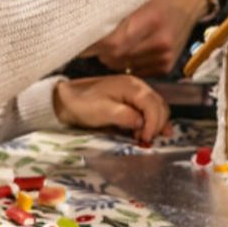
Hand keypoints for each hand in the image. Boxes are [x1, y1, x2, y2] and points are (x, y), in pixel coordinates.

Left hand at [53, 75, 167, 143]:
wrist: (68, 99)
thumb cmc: (84, 104)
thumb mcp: (103, 111)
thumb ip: (125, 116)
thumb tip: (142, 123)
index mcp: (132, 86)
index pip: (153, 105)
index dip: (153, 124)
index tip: (145, 139)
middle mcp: (138, 86)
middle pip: (159, 106)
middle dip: (156, 124)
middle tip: (143, 140)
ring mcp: (136, 91)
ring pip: (157, 108)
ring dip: (156, 123)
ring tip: (144, 137)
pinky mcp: (132, 99)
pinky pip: (150, 109)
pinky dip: (153, 121)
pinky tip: (151, 132)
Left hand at [88, 0, 206, 75]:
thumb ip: (117, 8)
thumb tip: (86, 22)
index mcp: (150, 18)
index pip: (112, 42)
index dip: (93, 44)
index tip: (78, 39)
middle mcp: (160, 40)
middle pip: (115, 56)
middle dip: (99, 51)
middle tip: (90, 40)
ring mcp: (165, 55)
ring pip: (123, 65)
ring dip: (111, 57)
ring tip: (109, 42)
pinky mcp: (167, 65)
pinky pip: (136, 71)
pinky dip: (126, 63)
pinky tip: (126, 49)